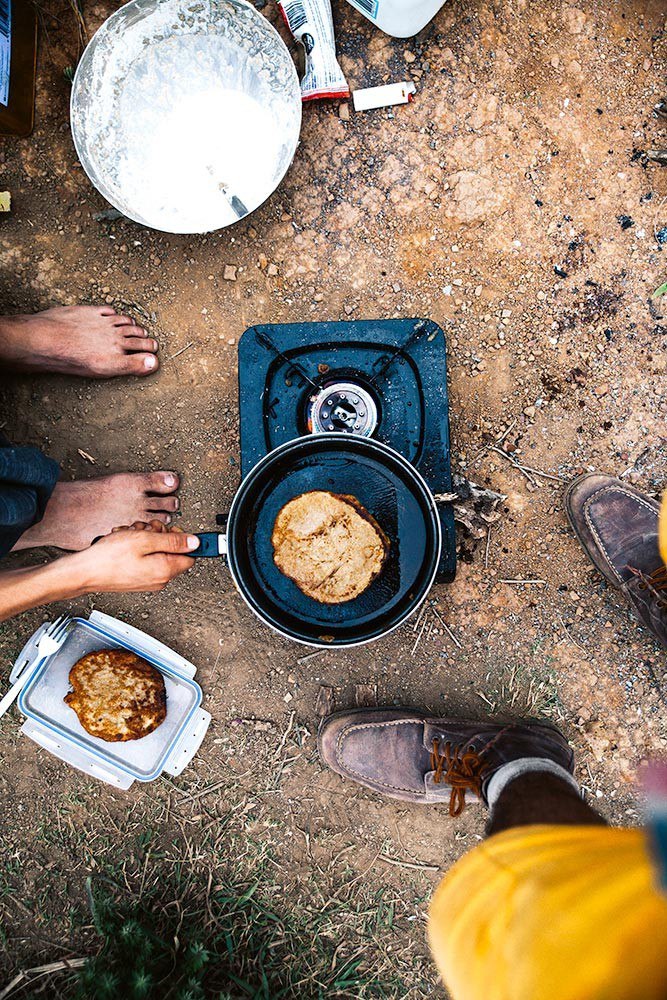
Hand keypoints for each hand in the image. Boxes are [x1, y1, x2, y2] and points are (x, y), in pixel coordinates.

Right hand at [70, 522, 199, 593]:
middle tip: (145, 529)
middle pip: (172, 551)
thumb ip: (173, 541)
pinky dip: (136, 548)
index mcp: (165, 570)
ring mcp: (148, 580)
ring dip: (145, 539)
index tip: (170, 529)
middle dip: (160, 535)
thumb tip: (195, 542)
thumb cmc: (108, 558)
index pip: (190, 555)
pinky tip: (124, 543)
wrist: (84, 572)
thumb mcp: (144, 540)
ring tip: (130, 536)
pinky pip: (145, 559)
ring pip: (156, 552)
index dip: (182, 538)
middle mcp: (159, 579)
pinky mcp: (137, 578)